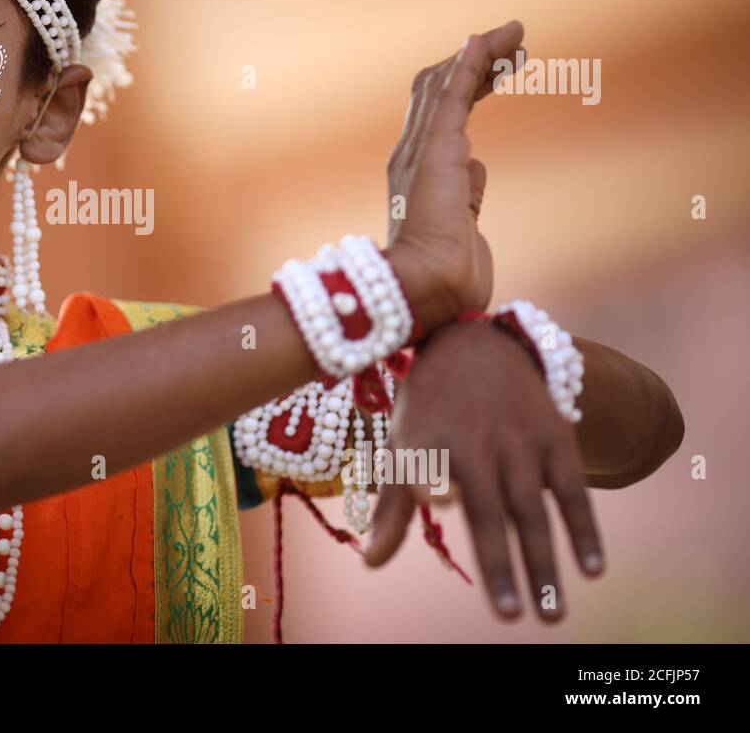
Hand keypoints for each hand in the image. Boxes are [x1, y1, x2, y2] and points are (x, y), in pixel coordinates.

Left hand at [362, 320, 604, 621]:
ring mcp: (519, 440)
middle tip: (513, 618)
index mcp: (428, 441)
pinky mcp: (555, 436)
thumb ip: (393, 505)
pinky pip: (572, 490)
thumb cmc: (430, 407)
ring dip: (544, 563)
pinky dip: (583, 529)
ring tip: (551, 615)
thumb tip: (370, 564)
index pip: (425, 472)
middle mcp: (476, 441)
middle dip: (501, 566)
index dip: (427, 487)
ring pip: (532, 510)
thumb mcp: (403, 443)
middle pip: (489, 511)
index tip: (435, 507)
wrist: (478, 343)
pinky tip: (592, 570)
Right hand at [385, 21, 525, 333]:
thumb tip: (477, 167)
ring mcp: (420, 152)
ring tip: (516, 34)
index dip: (472, 82)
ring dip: (482, 55)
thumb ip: (468, 193)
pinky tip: (486, 41)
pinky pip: (450, 97)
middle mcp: (412, 154)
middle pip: (440, 90)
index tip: (504, 66)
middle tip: (516, 42)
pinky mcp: (435, 152)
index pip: (441, 112)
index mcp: (418, 172)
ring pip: (445, 85)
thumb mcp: (464, 226)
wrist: (429, 292)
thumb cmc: (447, 275)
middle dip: (479, 62)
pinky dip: (467, 65)